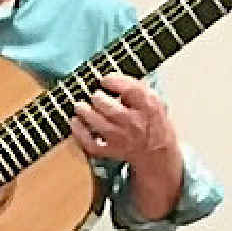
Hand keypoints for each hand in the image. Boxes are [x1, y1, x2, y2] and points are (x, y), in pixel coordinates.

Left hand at [70, 73, 183, 217]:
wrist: (157, 153)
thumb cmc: (152, 123)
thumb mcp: (153, 102)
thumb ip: (136, 89)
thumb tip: (112, 77)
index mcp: (148, 108)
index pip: (131, 90)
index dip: (114, 81)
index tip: (104, 79)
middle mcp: (135, 123)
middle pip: (111, 108)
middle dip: (97, 98)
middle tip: (94, 95)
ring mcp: (122, 139)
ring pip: (99, 124)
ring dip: (85, 112)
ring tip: (80, 105)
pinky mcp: (111, 150)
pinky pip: (91, 143)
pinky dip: (79, 132)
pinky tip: (75, 122)